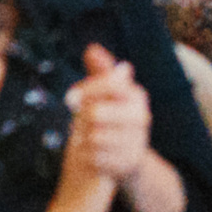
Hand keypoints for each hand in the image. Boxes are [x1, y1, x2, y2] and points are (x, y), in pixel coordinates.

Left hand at [63, 45, 154, 185]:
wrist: (126, 162)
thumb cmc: (109, 122)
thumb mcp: (105, 96)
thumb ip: (99, 73)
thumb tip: (91, 49)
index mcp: (137, 95)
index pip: (110, 83)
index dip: (86, 90)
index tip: (70, 98)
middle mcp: (142, 116)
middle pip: (95, 113)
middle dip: (82, 119)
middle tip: (82, 123)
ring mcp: (137, 141)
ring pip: (93, 137)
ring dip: (84, 140)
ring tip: (90, 141)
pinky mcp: (129, 163)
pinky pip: (94, 158)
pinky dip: (88, 158)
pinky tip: (94, 156)